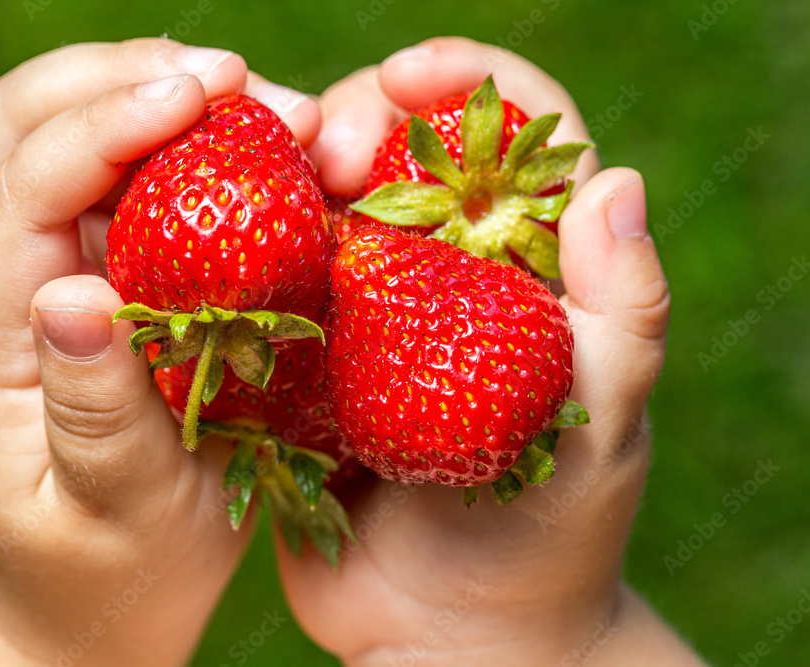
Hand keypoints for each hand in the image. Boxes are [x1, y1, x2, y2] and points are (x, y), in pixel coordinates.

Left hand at [0, 39, 318, 666]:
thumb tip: (71, 298)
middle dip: (125, 76)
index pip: (23, 188)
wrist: (93, 586)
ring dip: (155, 92)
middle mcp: (5, 280)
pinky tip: (255, 155)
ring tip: (262, 107)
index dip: (106, 124)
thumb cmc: (107, 563)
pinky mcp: (98, 272)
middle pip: (22, 120)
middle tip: (238, 82)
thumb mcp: (108, 511)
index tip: (205, 95)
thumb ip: (90, 416)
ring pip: (67, 129)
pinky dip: (188, 143)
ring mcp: (47, 268)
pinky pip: (127, 176)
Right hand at [279, 38, 703, 665]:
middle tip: (325, 155)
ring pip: (313, 213)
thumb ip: (623, 317)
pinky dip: (227, 264)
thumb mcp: (599, 432)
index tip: (409, 79)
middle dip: (356, 122)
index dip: (465, 83)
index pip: (507, 138)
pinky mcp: (296, 370)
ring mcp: (358, 321)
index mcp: (520, 271)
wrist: (450, 638)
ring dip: (280, 181)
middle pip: (394, 155)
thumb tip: (615, 182)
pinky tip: (196, 253)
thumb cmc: (544, 540)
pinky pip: (256, 298)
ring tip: (251, 190)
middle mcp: (435, 278)